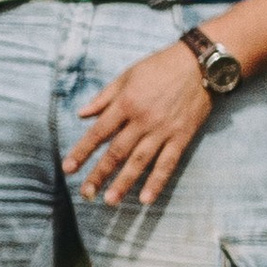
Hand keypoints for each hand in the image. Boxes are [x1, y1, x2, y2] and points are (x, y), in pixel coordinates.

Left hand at [62, 40, 210, 208]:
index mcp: (126, 103)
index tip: (67, 168)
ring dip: (123, 182)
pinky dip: (157, 182)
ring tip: (109, 200)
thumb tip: (81, 114)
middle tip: (85, 193)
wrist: (199, 65)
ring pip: (139, 161)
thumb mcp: (127, 75)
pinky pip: (167, 164)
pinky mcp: (182, 138)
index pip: (98, 132)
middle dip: (99, 174)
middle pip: (116, 152)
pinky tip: (146, 199)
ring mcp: (163, 131)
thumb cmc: (159, 67)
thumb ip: (103, 97)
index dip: (82, 151)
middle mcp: (142, 120)